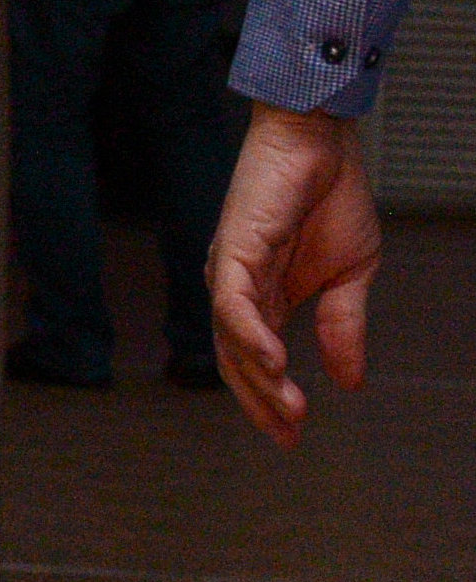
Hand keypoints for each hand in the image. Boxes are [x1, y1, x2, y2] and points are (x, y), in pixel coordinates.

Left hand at [209, 104, 377, 442]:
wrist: (322, 145)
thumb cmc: (330, 200)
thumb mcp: (349, 276)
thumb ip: (342, 326)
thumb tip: (350, 381)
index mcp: (266, 298)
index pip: (258, 361)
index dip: (271, 400)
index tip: (292, 436)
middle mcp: (239, 289)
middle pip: (237, 358)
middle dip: (262, 400)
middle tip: (289, 434)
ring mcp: (231, 270)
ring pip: (231, 336)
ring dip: (259, 375)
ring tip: (288, 407)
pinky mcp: (233, 248)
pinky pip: (232, 300)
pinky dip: (249, 333)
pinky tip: (273, 360)